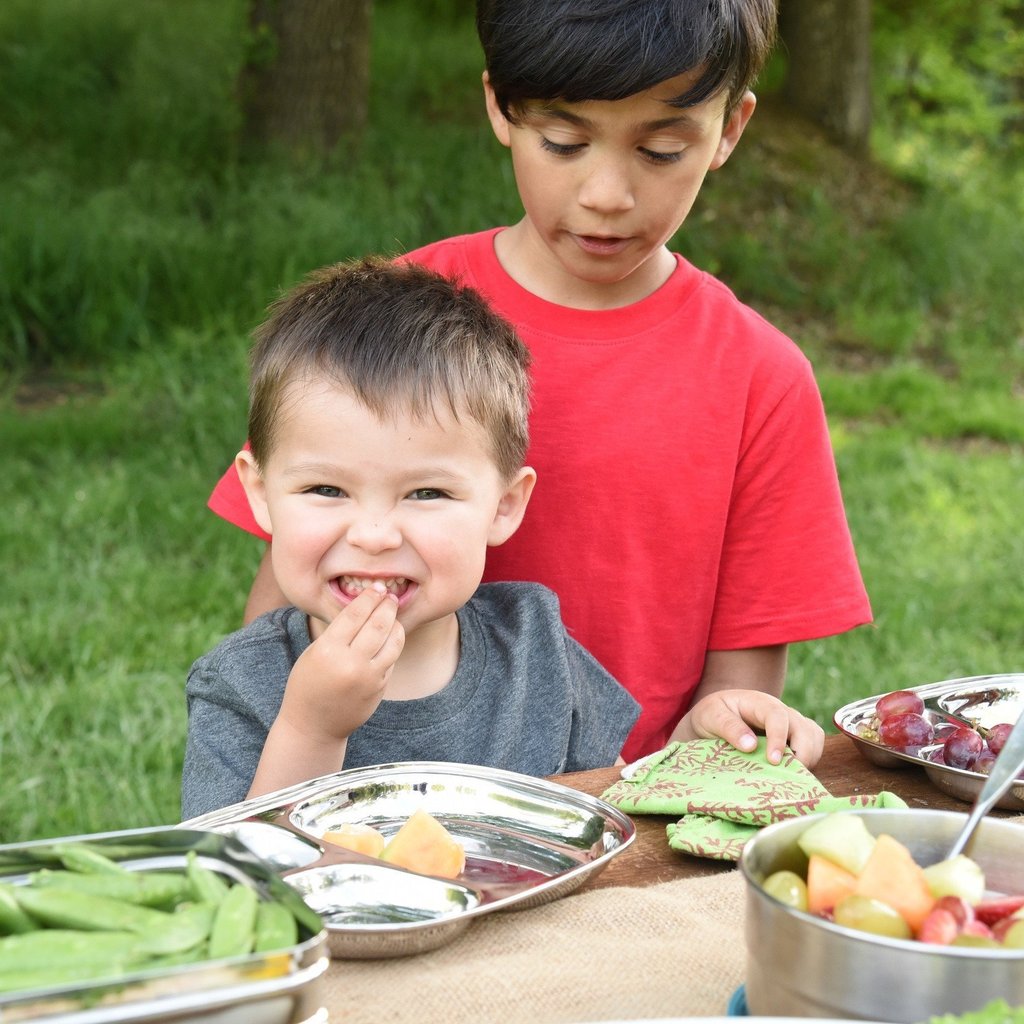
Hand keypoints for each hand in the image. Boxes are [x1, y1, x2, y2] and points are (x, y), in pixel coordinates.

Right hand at [280, 585, 404, 741]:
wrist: (313, 726)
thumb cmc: (308, 684)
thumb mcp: (314, 653)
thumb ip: (338, 633)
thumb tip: (365, 606)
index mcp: (328, 650)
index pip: (355, 614)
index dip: (369, 597)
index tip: (377, 587)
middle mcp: (350, 663)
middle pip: (379, 624)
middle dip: (387, 606)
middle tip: (391, 596)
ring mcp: (368, 677)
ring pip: (393, 642)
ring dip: (396, 624)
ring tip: (393, 615)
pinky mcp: (380, 688)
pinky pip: (391, 659)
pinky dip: (393, 644)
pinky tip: (391, 636)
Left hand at [673, 689, 824, 767]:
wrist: (714, 720)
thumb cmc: (712, 715)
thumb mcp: (711, 716)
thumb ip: (729, 727)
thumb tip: (751, 746)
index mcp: (760, 703)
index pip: (778, 716)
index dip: (779, 738)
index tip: (773, 760)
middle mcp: (780, 712)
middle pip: (805, 728)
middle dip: (802, 752)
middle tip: (788, 775)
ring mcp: (790, 725)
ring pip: (814, 737)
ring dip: (809, 757)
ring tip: (791, 775)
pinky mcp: (794, 739)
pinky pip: (814, 747)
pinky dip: (810, 760)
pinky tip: (793, 773)